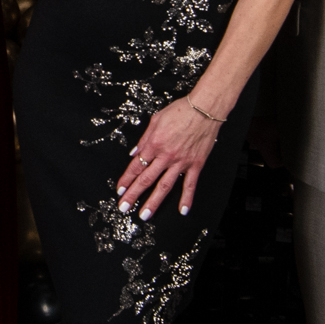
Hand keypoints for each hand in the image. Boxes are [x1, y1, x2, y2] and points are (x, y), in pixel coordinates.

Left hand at [115, 99, 221, 218]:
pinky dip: (186, 198)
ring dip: (153, 202)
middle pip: (146, 179)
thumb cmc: (181, 111)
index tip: (120, 189)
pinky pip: (190, 185)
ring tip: (145, 215)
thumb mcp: (156, 120)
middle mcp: (166, 156)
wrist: (204, 109)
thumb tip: (135, 152)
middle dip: (133, 195)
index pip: (136, 166)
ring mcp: (181, 162)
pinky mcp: (195, 164)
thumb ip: (145, 138)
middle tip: (124, 207)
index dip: (127, 179)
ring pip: (164, 186)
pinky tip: (182, 210)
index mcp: (154, 144)